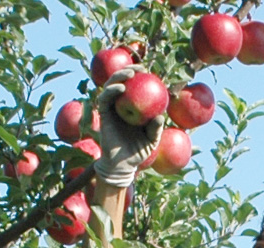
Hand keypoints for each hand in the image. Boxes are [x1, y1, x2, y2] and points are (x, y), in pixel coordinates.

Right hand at [94, 67, 163, 187]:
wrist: (122, 164)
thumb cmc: (138, 152)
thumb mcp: (151, 140)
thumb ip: (156, 129)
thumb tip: (160, 116)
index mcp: (132, 109)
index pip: (135, 88)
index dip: (141, 78)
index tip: (150, 73)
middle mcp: (120, 106)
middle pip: (122, 82)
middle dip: (129, 70)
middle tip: (140, 68)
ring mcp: (111, 109)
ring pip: (111, 86)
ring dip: (119, 76)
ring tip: (130, 73)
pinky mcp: (103, 114)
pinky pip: (105, 98)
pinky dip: (111, 91)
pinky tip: (120, 88)